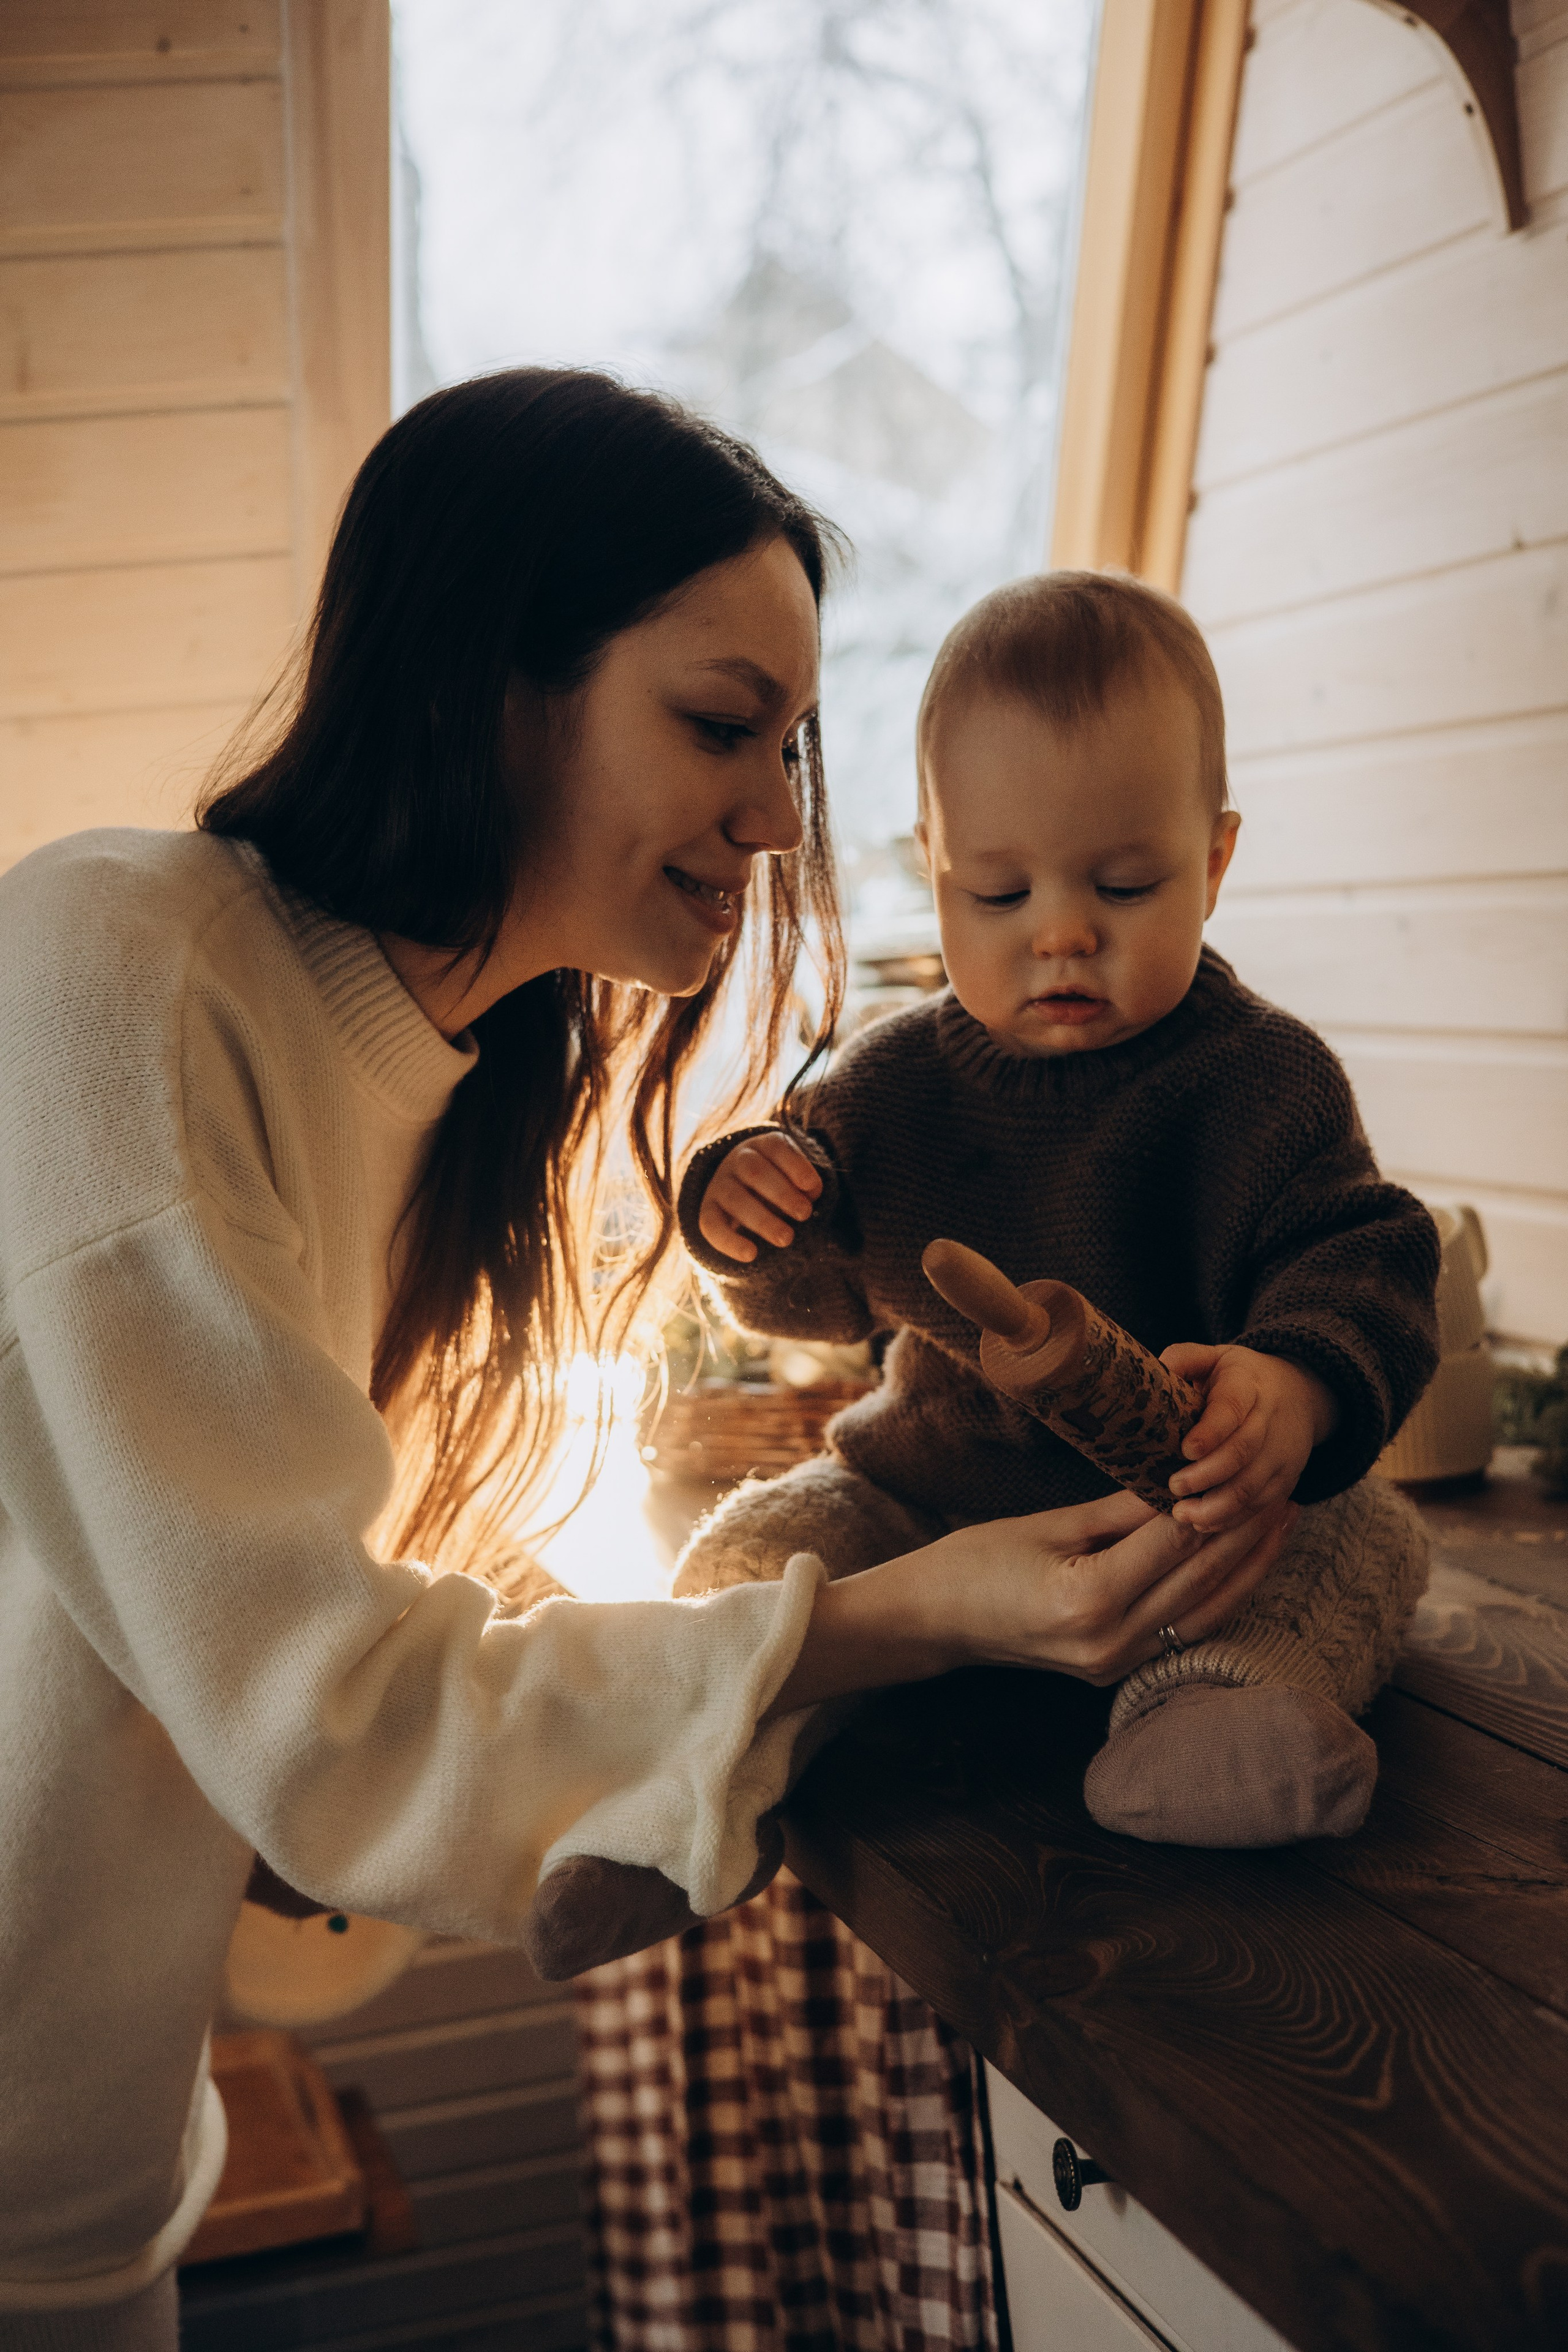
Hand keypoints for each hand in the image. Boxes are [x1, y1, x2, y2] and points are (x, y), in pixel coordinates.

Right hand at [698, 1132, 821, 1261]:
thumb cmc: (779, 1184)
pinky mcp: (708, 1210)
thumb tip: (811, 1192)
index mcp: (762, 1147)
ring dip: (762, 1219)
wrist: (742, 1192)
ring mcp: (719, 1184)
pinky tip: (750, 1254)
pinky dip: (730, 1242)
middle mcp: (737, 1161)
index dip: (795, 1164)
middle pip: (754, 1170)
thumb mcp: (794, 1178)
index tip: (812, 1186)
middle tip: (804, 1214)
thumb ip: (805, 1184)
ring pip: (734, 1198)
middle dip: (781, 1193)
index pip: (777, 1147)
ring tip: (786, 1238)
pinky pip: (711, 1225)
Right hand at [925, 1490, 1295, 1684]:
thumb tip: (1180, 1478)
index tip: (1250, 1465)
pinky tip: (1244, 1564)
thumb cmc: (977, 1563)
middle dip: (1247, 1531)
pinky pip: (1185, 1630)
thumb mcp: (1047, 1526)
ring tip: (1282, 1523)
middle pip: (1200, 1579)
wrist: (936, 1622)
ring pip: (1205, 1611)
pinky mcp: (1116, 1669)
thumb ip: (1119, 1510)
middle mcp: (1110, 1641)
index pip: (1174, 1542)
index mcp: (1087, 1599)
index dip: (1217, 1502)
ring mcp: (1115, 1663)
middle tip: (1287, 1488)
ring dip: (1248, 1566)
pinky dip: (1219, 1595)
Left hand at [1162, 1342, 1337, 1530]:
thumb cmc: (1240, 1378)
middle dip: (1206, 1475)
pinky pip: (1261, 1507)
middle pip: (1242, 1453)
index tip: (1185, 1449)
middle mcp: (1270, 1420)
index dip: (1210, 1432)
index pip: (1231, 1409)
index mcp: (1247, 1385)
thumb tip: (1157, 1369)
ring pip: (1252, 1487)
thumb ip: (1186, 1359)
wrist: (1299, 1393)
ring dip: (1217, 1507)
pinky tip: (1203, 1524)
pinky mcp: (1287, 1480)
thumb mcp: (1215, 1357)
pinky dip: (1232, 1521)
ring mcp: (1282, 1453)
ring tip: (1182, 1514)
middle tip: (1174, 1486)